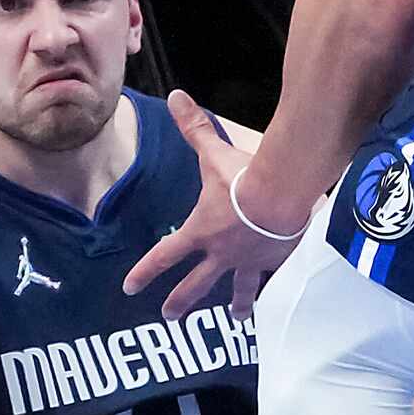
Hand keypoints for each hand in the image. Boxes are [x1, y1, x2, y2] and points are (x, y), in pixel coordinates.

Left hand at [123, 91, 307, 318]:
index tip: (130, 289)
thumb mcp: (213, 152)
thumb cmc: (244, 177)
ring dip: (236, 304)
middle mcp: (222, 253)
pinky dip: (276, 284)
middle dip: (180, 301)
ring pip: (239, 289)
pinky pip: (274, 276)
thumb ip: (194, 127)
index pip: (164, 256)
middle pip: (196, 285)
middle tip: (169, 317)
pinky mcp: (277, 260)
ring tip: (236, 318)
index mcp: (200, 231)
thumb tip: (176, 96)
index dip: (144, 273)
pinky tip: (281, 294)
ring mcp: (250, 261)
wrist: (284, 194)